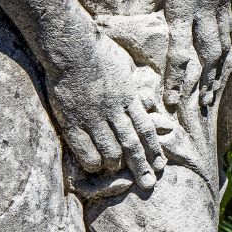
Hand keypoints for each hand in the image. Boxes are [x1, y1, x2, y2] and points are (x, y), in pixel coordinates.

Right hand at [46, 29, 167, 189]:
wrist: (71, 48)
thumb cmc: (96, 50)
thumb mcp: (124, 64)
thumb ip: (132, 82)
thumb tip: (141, 92)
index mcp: (129, 97)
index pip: (146, 129)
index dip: (154, 149)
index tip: (160, 164)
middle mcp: (116, 110)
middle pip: (133, 145)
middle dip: (142, 166)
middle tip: (149, 184)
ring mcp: (95, 117)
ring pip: (112, 150)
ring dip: (116, 164)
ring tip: (117, 170)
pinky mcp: (74, 121)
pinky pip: (86, 149)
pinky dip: (93, 161)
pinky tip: (94, 166)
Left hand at [139, 0, 231, 110]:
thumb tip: (119, 17)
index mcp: (184, 12)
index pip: (179, 53)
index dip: (175, 78)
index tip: (171, 101)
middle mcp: (204, 18)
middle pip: (207, 58)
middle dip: (203, 83)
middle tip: (200, 107)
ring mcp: (219, 14)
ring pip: (222, 51)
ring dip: (219, 74)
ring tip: (214, 96)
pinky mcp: (226, 8)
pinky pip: (231, 36)